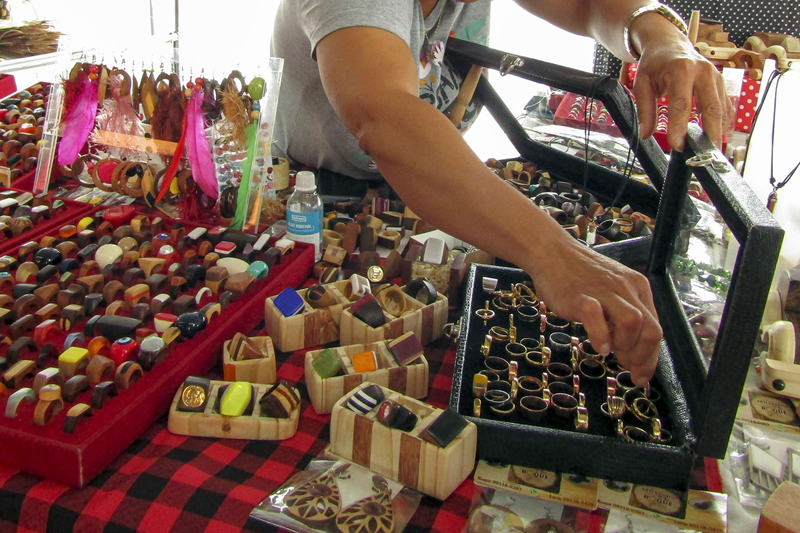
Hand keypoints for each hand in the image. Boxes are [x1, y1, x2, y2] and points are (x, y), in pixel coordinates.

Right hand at [529, 235, 661, 385]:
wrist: (552, 252)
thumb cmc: (580, 275)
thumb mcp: (611, 290)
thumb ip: (623, 315)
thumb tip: (631, 351)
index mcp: (637, 288)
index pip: (656, 327)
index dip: (651, 357)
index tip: (641, 375)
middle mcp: (626, 288)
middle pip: (651, 329)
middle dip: (643, 357)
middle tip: (629, 370)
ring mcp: (603, 291)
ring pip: (633, 322)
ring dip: (627, 346)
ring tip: (612, 353)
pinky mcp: (580, 296)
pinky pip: (596, 317)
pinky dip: (601, 336)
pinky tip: (599, 347)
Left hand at [632, 35, 733, 150]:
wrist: (669, 43)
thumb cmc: (655, 63)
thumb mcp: (642, 83)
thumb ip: (645, 109)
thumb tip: (646, 134)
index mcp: (681, 70)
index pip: (682, 103)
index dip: (680, 126)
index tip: (677, 145)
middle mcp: (703, 71)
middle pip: (710, 106)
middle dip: (709, 132)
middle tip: (704, 153)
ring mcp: (716, 76)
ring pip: (721, 108)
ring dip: (717, 130)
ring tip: (709, 149)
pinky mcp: (721, 83)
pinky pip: (725, 106)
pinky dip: (722, 122)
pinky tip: (715, 135)